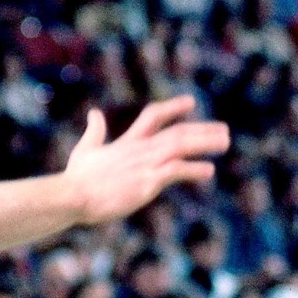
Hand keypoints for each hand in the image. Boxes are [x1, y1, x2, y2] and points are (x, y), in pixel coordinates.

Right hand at [63, 96, 230, 223]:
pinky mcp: (146, 182)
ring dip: (205, 143)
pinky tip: (209, 171)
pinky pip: (175, 170)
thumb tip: (94, 113)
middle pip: (177, 132)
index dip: (173, 108)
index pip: (153, 116)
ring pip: (181, 146)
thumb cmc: (76, 178)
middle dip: (202, 129)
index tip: (191, 102)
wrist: (71, 195)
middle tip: (224, 129)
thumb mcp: (85, 149)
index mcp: (127, 142)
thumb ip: (94, 132)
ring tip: (225, 142)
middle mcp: (140, 149)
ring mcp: (145, 164)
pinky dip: (193, 169)